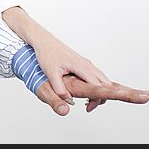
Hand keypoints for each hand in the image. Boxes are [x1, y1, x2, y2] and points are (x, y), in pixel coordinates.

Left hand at [1, 6, 118, 111]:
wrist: (43, 41)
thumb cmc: (47, 54)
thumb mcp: (51, 73)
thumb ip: (60, 89)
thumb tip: (69, 101)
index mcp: (82, 67)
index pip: (98, 86)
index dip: (96, 99)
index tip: (88, 108)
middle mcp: (87, 65)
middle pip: (105, 84)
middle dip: (101, 97)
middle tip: (88, 107)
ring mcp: (86, 64)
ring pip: (102, 80)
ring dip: (99, 91)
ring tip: (87, 102)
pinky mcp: (83, 64)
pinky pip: (96, 76)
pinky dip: (96, 86)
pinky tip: (86, 92)